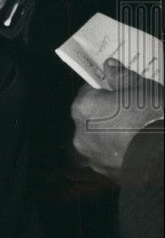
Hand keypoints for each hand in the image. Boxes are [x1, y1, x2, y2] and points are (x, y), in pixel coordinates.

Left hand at [72, 60, 162, 180]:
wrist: (163, 156)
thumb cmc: (151, 117)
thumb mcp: (140, 87)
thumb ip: (121, 76)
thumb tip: (109, 65)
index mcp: (83, 107)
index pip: (89, 91)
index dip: (106, 90)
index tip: (121, 92)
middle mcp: (80, 132)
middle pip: (92, 116)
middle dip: (108, 113)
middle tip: (132, 112)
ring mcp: (92, 155)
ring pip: (99, 138)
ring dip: (112, 134)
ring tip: (136, 131)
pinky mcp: (105, 172)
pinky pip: (109, 156)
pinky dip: (119, 152)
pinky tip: (137, 148)